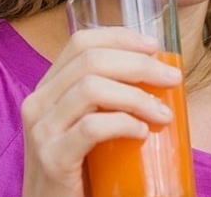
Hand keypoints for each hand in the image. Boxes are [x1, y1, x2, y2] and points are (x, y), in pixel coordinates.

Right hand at [20, 27, 182, 196]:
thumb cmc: (79, 173)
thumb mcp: (86, 129)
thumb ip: (107, 104)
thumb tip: (160, 81)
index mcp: (47, 89)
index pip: (80, 43)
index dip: (119, 37)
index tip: (154, 47)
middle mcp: (38, 102)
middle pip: (90, 60)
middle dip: (138, 64)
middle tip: (172, 79)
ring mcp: (41, 130)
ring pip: (91, 88)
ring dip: (136, 96)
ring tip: (162, 115)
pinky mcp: (51, 158)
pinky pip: (92, 127)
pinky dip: (123, 124)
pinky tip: (142, 134)